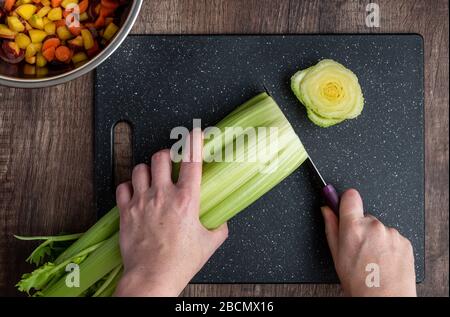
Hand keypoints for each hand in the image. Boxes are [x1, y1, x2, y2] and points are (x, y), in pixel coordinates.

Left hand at [114, 131, 227, 296]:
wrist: (152, 277)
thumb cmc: (179, 262)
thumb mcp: (209, 244)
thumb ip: (219, 227)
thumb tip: (221, 221)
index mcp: (186, 200)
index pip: (191, 160)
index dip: (194, 141)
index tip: (195, 133)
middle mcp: (162, 195)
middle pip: (160, 156)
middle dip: (166, 155)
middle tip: (170, 162)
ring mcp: (142, 202)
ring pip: (140, 168)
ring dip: (147, 169)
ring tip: (152, 177)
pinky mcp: (126, 211)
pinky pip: (123, 186)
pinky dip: (129, 186)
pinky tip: (136, 192)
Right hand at [321, 189, 415, 296]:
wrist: (385, 299)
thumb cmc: (359, 282)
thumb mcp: (336, 255)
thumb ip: (331, 227)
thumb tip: (326, 210)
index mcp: (353, 227)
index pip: (350, 196)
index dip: (346, 201)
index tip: (345, 206)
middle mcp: (374, 226)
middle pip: (365, 216)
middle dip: (361, 228)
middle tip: (359, 248)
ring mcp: (391, 233)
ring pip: (379, 228)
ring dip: (375, 238)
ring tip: (373, 258)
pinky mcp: (404, 241)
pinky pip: (392, 237)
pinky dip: (388, 246)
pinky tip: (383, 261)